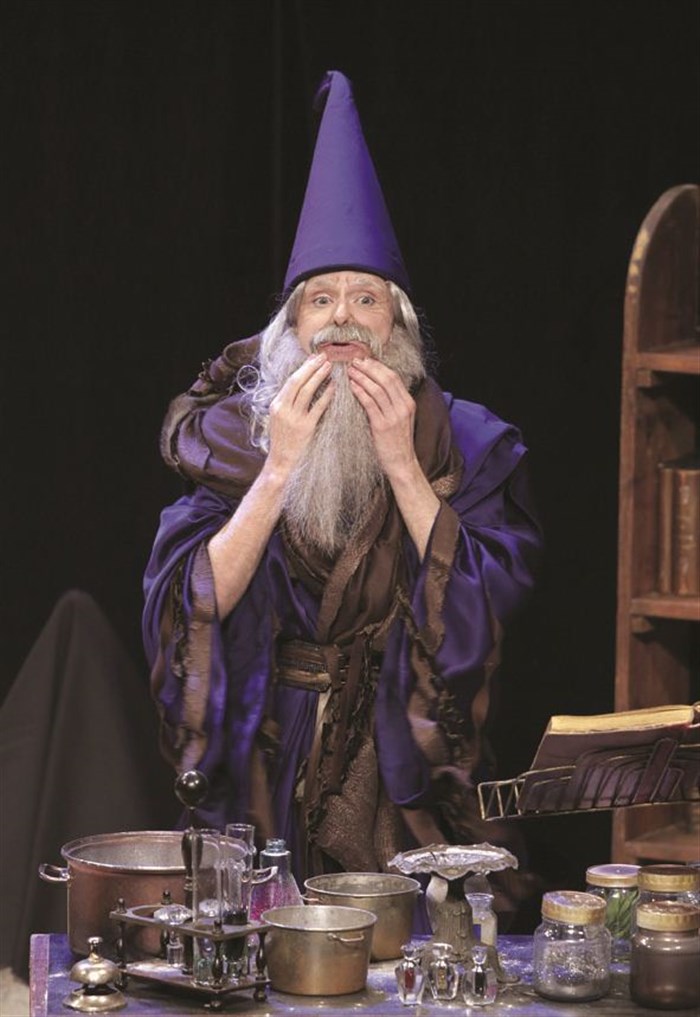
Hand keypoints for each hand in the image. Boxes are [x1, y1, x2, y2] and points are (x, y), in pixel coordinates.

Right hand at [265, 353, 333, 476]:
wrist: (281, 463)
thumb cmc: (283, 441)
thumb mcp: (279, 419)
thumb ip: (287, 403)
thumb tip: (300, 385)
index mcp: (276, 405)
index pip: (291, 381)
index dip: (304, 368)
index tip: (314, 358)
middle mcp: (283, 409)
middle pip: (297, 382)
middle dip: (311, 367)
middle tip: (324, 356)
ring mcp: (294, 418)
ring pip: (307, 391)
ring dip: (319, 376)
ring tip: (329, 366)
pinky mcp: (305, 428)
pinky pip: (318, 407)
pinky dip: (326, 396)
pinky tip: (334, 387)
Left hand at [347, 358, 417, 479]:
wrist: (401, 462)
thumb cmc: (397, 441)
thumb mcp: (400, 418)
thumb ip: (392, 402)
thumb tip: (377, 386)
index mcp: (408, 402)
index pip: (393, 377)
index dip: (378, 366)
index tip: (365, 360)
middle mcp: (403, 406)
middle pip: (386, 379)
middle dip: (369, 367)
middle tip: (355, 361)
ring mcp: (394, 416)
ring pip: (377, 389)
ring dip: (361, 377)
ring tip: (350, 371)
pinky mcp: (382, 426)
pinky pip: (370, 403)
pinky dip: (360, 392)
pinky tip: (351, 386)